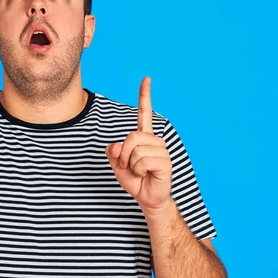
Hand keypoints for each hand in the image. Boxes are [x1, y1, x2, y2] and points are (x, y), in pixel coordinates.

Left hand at [105, 77, 172, 211]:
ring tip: (139, 172)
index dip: (145, 96)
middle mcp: (155, 140)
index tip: (146, 79)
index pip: (144, 113)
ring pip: (135, 150)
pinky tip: (146, 175)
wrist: (148, 198)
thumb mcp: (117, 164)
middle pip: (131, 137)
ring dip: (130, 164)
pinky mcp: (165, 162)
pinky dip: (138, 171)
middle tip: (128, 166)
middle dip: (123, 154)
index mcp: (144, 137)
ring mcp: (161, 150)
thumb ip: (112, 152)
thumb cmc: (135, 180)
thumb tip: (116, 145)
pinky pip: (142, 161)